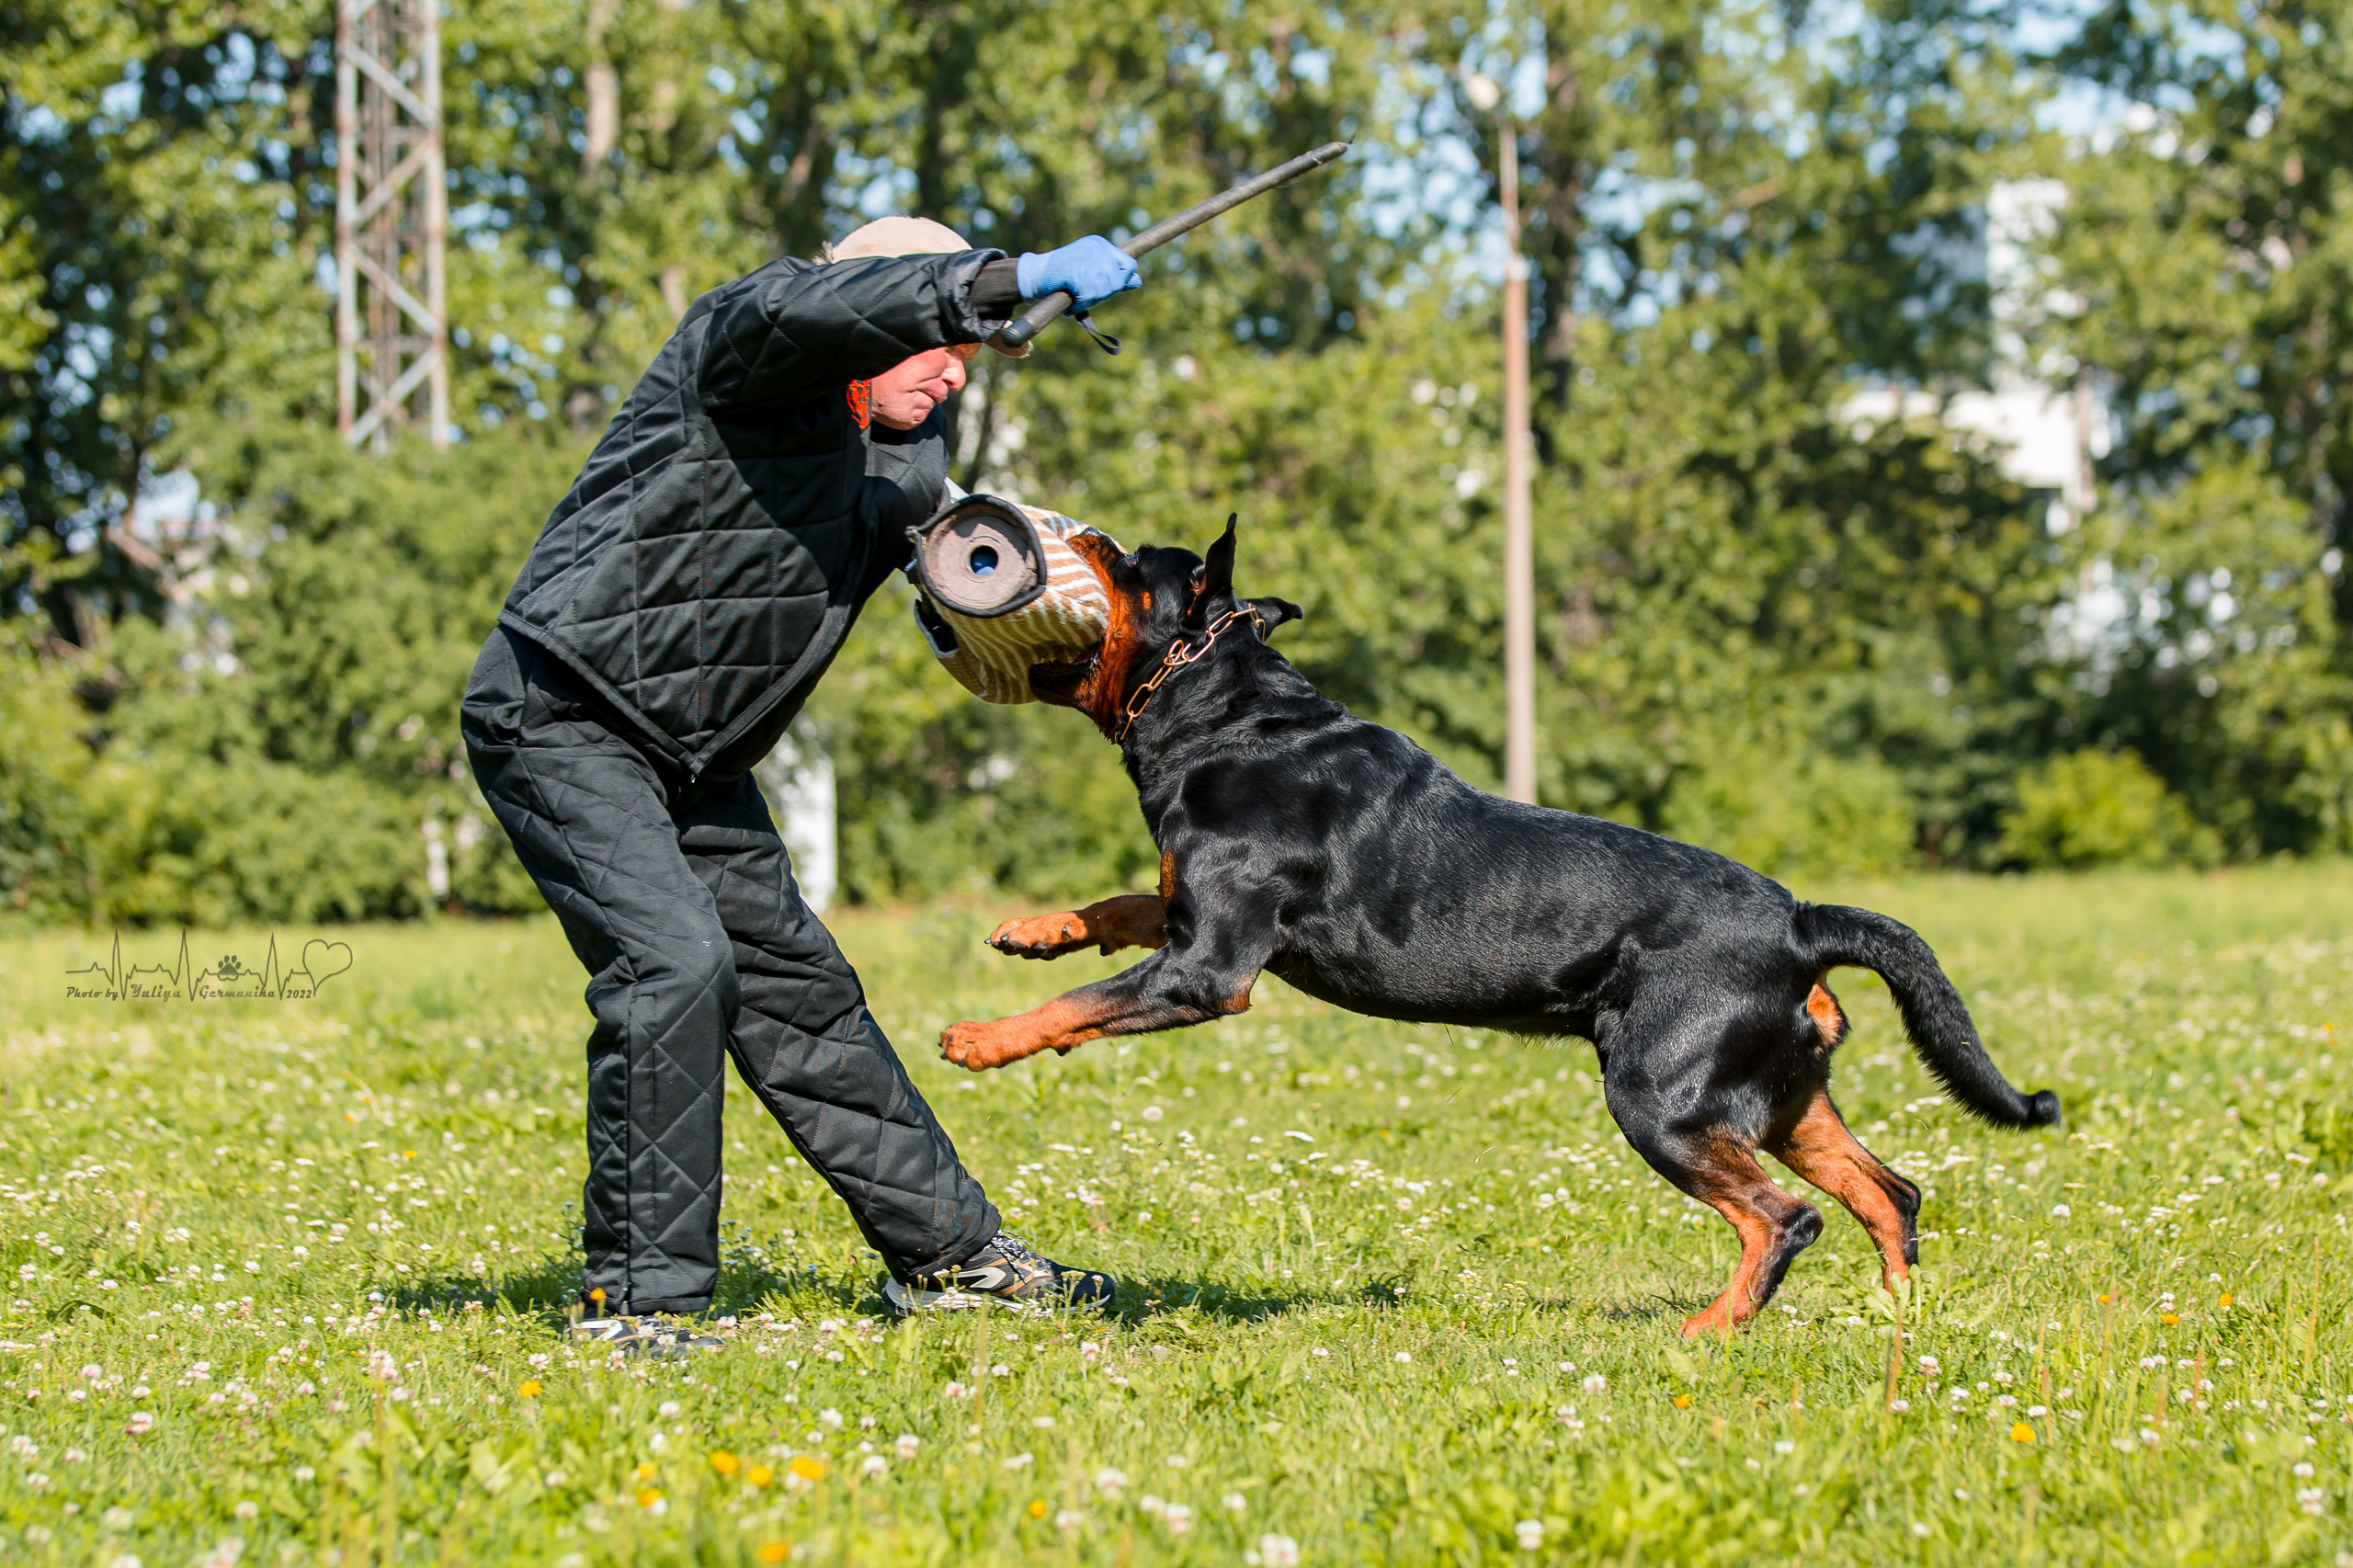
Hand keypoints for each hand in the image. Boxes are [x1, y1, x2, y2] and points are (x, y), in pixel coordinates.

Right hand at [1014, 236, 1142, 309]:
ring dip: (1090, 300)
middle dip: (1103, 295)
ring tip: (1076, 298)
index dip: (1122, 281)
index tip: (1107, 288)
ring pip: (1104, 290)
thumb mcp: (1091, 273)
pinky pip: (1088, 296)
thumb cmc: (1063, 277)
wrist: (1035, 276)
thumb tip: (1138, 282)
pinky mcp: (1075, 269)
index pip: (1129, 265)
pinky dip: (1080, 304)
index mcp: (1100, 245)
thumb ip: (1113, 277)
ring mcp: (1086, 257)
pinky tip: (1071, 302)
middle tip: (1085, 295)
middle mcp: (1096, 247)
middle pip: (1117, 282)